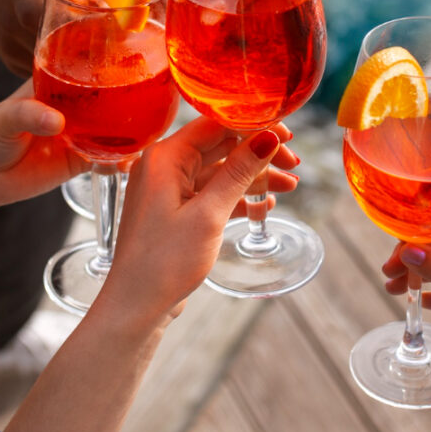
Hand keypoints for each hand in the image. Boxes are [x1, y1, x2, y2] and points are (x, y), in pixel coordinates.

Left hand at [95, 119, 298, 326]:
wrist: (136, 307)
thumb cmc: (163, 262)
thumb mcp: (208, 214)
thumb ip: (238, 172)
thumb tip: (268, 136)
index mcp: (164, 158)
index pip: (215, 124)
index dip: (254, 125)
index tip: (287, 134)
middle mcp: (163, 168)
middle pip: (220, 146)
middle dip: (258, 154)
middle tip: (294, 164)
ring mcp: (169, 191)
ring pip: (220, 172)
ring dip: (254, 178)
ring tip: (290, 187)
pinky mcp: (176, 212)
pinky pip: (212, 194)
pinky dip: (237, 198)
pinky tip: (263, 207)